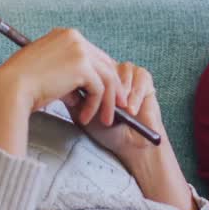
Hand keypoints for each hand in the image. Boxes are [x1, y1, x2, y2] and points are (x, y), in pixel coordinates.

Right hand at [0, 27, 126, 125]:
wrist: (10, 88)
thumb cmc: (22, 84)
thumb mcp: (47, 73)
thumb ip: (67, 78)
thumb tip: (82, 96)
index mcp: (64, 35)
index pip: (93, 55)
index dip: (102, 74)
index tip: (107, 92)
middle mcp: (73, 37)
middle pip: (105, 63)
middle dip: (113, 87)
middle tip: (117, 107)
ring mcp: (79, 49)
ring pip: (106, 77)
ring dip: (108, 101)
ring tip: (105, 119)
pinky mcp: (81, 66)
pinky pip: (99, 88)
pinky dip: (96, 105)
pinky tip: (85, 117)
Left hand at [76, 61, 197, 209]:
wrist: (130, 144)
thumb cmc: (106, 131)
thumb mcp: (82, 112)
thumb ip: (72, 96)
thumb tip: (62, 81)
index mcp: (96, 75)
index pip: (92, 65)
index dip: (89, 78)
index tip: (83, 98)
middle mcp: (112, 71)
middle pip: (108, 65)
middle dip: (105, 87)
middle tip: (103, 106)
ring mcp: (129, 74)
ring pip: (124, 70)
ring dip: (122, 91)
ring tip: (120, 110)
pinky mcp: (146, 80)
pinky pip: (140, 78)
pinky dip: (135, 95)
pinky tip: (130, 110)